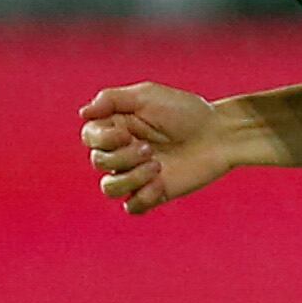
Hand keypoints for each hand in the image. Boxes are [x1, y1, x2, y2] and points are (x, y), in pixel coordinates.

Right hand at [81, 82, 240, 215]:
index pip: (89, 138)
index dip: (102, 139)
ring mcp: (136, 175)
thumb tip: (82, 112)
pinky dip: (142, 197)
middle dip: (121, 157)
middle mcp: (122, 152)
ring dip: (129, 178)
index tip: (127, 132)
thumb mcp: (148, 95)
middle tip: (149, 148)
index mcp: (117, 127)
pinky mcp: (153, 193)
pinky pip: (132, 207)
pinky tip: (160, 183)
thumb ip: (112, 99)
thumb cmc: (185, 111)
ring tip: (156, 166)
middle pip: (98, 162)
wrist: (219, 134)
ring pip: (109, 189)